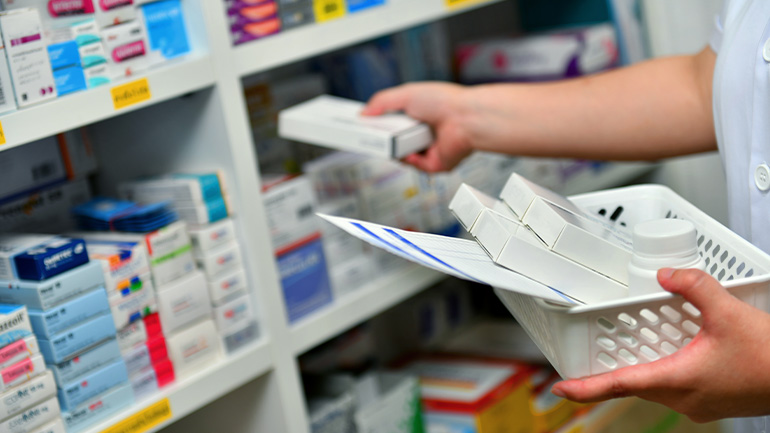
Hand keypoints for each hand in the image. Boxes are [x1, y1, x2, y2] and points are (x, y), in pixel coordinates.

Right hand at [363, 82, 473, 171]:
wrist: (466, 118)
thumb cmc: (445, 101)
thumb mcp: (405, 93)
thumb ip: (382, 101)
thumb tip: (363, 113)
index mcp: (421, 113)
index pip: (395, 121)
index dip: (380, 123)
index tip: (365, 124)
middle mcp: (426, 131)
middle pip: (397, 139)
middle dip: (383, 138)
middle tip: (366, 135)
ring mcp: (431, 148)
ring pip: (403, 154)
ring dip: (393, 148)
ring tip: (383, 140)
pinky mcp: (436, 164)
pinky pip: (415, 165)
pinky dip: (407, 159)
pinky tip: (403, 150)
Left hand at [551, 268, 769, 422]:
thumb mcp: (728, 311)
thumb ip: (694, 287)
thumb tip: (667, 274)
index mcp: (678, 380)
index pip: (620, 385)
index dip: (587, 388)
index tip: (561, 388)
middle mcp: (683, 398)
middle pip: (636, 384)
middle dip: (611, 374)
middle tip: (586, 363)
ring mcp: (699, 404)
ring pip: (657, 385)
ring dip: (642, 369)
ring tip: (627, 349)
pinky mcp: (713, 401)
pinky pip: (678, 386)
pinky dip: (666, 369)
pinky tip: (674, 351)